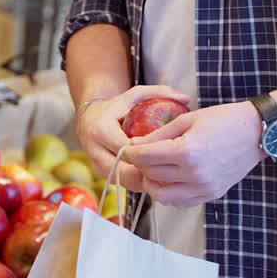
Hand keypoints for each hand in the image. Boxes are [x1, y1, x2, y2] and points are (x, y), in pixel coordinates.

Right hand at [75, 85, 191, 191]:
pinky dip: (141, 182)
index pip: (126, 149)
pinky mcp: (102, 175)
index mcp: (101, 130)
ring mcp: (97, 166)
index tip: (168, 149)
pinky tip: (158, 176)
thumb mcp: (135, 95)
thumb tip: (186, 99)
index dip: (148, 153)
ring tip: (167, 173)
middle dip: (149, 170)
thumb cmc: (116, 106)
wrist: (90, 119)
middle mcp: (95, 151)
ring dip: (146, 180)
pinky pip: (124, 184)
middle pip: (125, 169)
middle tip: (172, 166)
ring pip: (125, 181)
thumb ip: (160, 93)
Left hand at [125, 101, 264, 207]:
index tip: (127, 148)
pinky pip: (180, 201)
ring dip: (152, 182)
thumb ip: (158, 134)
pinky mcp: (211, 195)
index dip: (130, 153)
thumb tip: (133, 145)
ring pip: (161, 195)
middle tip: (139, 156)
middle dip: (139, 165)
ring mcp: (204, 187)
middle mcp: (195, 174)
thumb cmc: (223, 120)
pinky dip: (169, 193)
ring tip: (153, 169)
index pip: (144, 158)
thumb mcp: (187, 119)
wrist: (257, 132)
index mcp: (187, 151)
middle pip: (150, 175)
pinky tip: (169, 179)